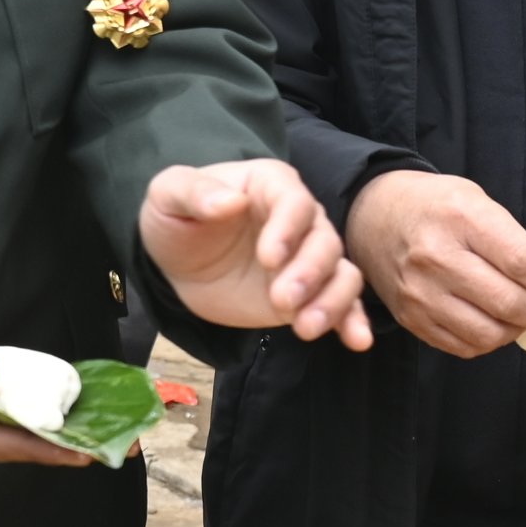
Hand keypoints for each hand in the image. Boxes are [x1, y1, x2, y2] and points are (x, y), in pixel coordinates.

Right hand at [0, 291, 87, 466]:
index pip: (0, 442)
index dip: (44, 448)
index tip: (84, 452)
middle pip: (7, 447)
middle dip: (55, 448)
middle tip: (104, 445)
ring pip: (0, 437)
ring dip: (42, 435)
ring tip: (88, 431)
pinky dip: (21, 419)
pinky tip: (47, 409)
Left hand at [139, 157, 372, 348]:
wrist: (179, 263)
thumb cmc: (177, 220)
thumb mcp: (168, 196)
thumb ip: (194, 193)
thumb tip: (230, 202)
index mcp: (271, 186)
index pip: (294, 201)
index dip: (288, 229)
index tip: (268, 258)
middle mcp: (300, 219)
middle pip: (324, 241)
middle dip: (309, 273)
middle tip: (282, 301)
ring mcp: (309, 258)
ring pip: (341, 273)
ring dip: (331, 301)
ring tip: (306, 328)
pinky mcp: (310, 294)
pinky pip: (343, 303)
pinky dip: (353, 321)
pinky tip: (357, 340)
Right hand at [343, 170, 525, 359]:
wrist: (373, 216)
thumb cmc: (434, 204)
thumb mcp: (475, 199)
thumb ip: (512, 238)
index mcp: (461, 217)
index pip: (522, 262)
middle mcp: (437, 257)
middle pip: (509, 302)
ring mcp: (420, 293)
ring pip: (489, 333)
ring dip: (518, 330)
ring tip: (524, 316)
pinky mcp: (411, 318)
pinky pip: (463, 346)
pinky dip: (489, 341)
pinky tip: (495, 324)